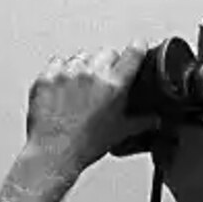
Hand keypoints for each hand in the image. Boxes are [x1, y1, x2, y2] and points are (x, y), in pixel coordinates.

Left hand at [25, 44, 158, 170]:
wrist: (53, 154)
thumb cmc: (84, 145)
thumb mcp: (120, 133)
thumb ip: (142, 122)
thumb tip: (155, 120)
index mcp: (114, 84)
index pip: (134, 52)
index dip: (138, 48)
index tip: (138, 47)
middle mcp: (92, 74)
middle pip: (106, 52)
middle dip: (108, 63)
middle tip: (102, 83)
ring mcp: (68, 73)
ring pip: (81, 56)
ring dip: (83, 67)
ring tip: (79, 90)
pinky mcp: (47, 76)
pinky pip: (57, 62)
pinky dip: (60, 71)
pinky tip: (61, 89)